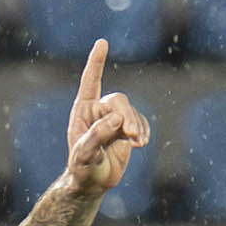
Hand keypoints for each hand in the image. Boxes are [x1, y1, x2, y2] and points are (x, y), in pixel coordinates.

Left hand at [59, 42, 151, 200]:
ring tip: (135, 144)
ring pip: (131, 112)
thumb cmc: (82, 169)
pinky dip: (143, 131)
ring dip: (136, 126)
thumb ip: (97, 135)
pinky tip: (139, 143)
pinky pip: (140, 122)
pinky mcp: (127, 129)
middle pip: (119, 101)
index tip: (102, 43)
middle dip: (127, 117)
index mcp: (83, 110)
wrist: (93, 183)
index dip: (96, 62)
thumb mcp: (84, 154)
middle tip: (131, 137)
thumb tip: (116, 119)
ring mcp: (114, 118)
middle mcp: (98, 110)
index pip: (90, 81)